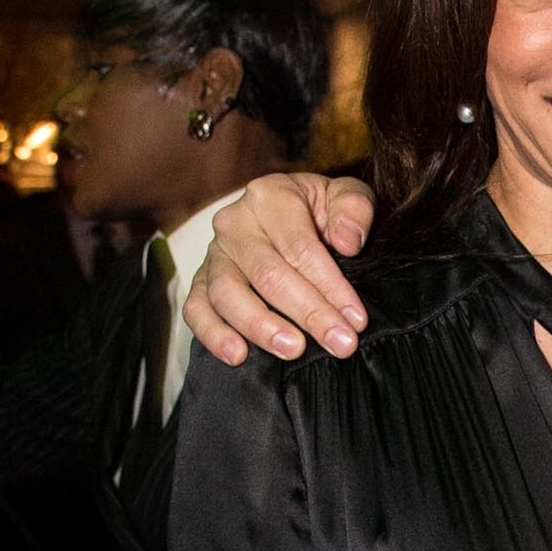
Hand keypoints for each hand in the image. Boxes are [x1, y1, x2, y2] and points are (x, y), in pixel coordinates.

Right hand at [187, 168, 374, 367]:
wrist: (288, 216)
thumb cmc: (320, 211)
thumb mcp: (345, 195)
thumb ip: (354, 208)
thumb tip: (348, 241)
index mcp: (270, 196)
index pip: (300, 248)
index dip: (330, 286)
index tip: (355, 320)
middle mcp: (235, 223)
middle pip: (269, 274)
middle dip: (308, 313)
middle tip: (339, 344)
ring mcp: (214, 254)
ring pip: (228, 293)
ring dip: (261, 326)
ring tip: (293, 350)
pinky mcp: (200, 281)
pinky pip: (196, 308)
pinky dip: (212, 333)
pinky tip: (238, 355)